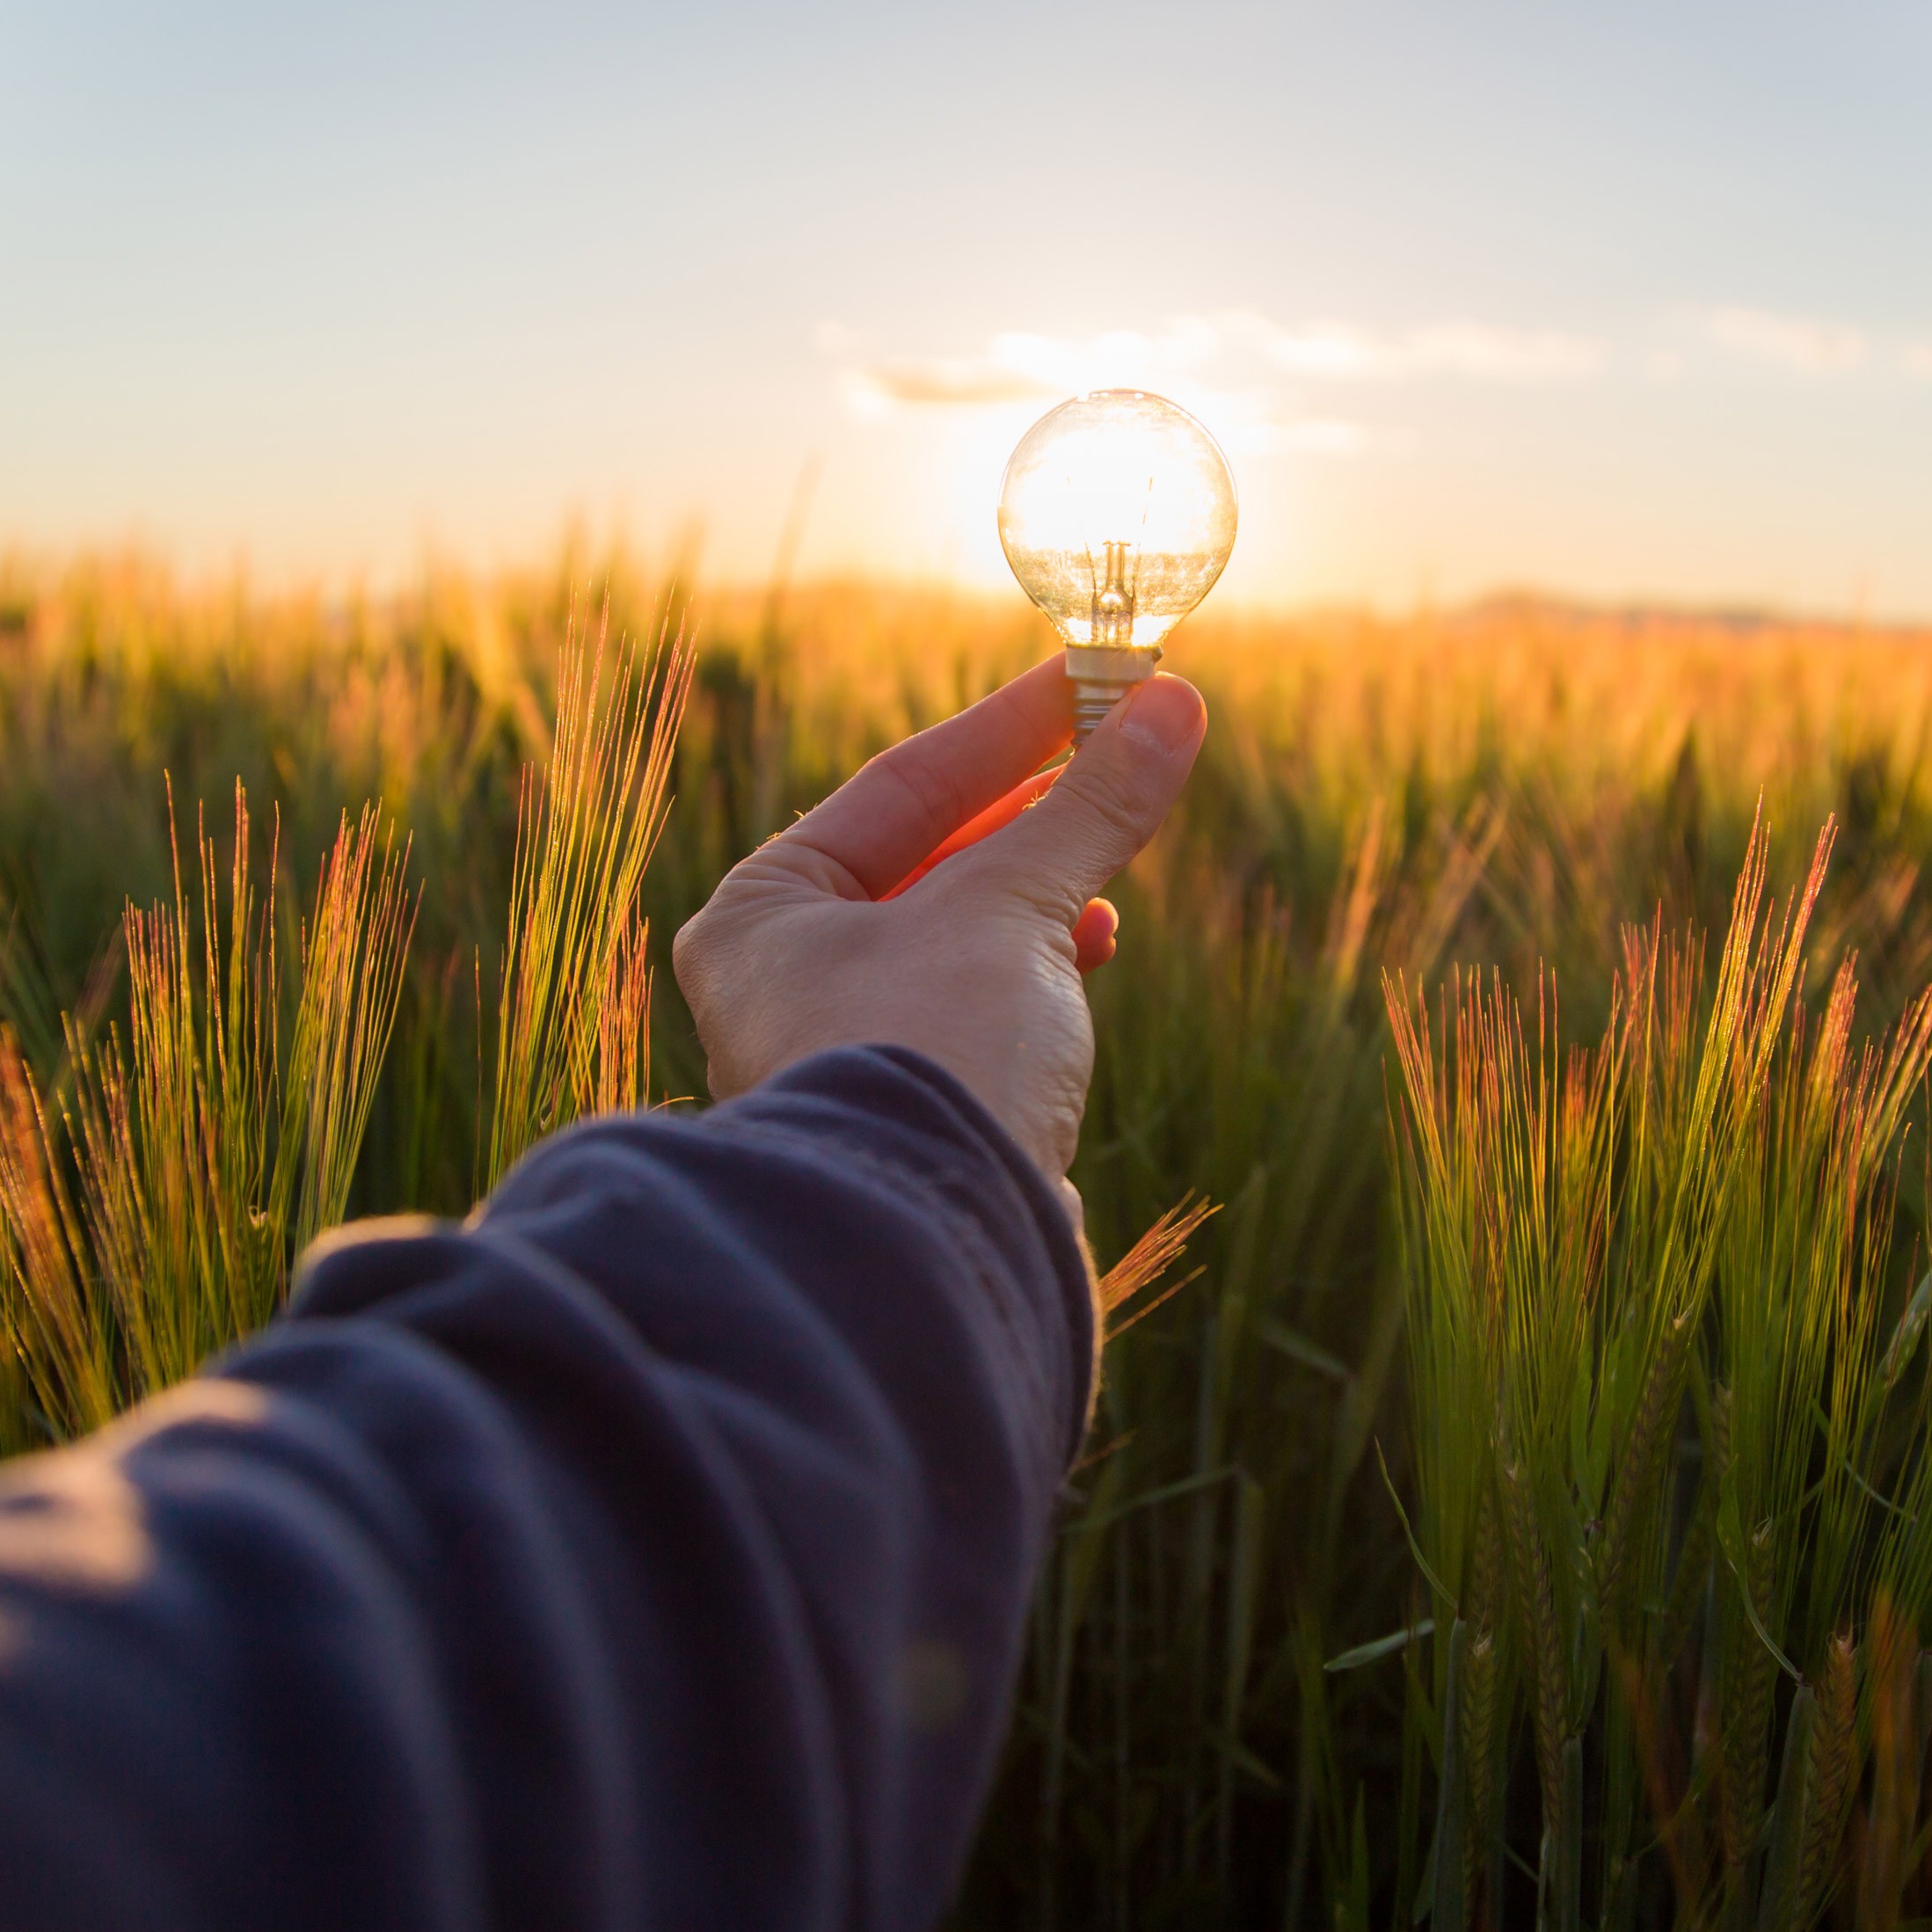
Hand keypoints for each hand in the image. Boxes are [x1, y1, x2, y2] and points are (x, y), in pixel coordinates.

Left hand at [671, 654, 1207, 1188]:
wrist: (935, 1250)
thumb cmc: (932, 1056)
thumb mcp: (1015, 908)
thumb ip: (1089, 807)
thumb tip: (1169, 707)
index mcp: (761, 915)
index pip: (898, 787)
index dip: (1008, 729)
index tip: (1095, 681)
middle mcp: (784, 983)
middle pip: (929, 860)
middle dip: (1034, 813)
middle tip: (1124, 752)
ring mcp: (846, 1053)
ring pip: (959, 937)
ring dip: (1041, 895)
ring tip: (1107, 870)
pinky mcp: (912, 1112)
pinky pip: (978, 1010)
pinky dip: (1035, 973)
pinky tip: (1087, 954)